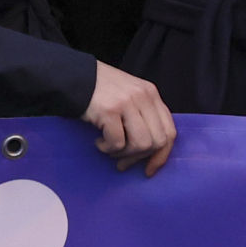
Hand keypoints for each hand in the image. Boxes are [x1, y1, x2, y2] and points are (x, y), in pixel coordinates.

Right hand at [81, 61, 175, 176]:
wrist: (75, 77)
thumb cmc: (101, 92)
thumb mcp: (130, 97)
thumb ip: (143, 117)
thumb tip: (149, 153)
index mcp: (151, 94)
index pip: (169, 131)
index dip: (162, 155)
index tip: (150, 169)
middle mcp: (144, 97)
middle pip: (157, 141)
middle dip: (139, 157)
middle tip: (122, 162)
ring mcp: (128, 102)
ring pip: (140, 144)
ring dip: (123, 154)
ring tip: (109, 147)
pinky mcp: (110, 110)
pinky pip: (117, 143)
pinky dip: (107, 149)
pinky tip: (99, 141)